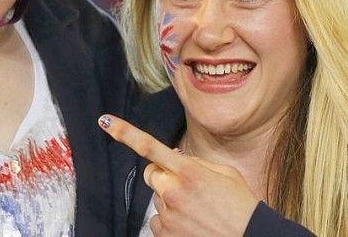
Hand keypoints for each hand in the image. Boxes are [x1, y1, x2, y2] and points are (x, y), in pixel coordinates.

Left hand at [99, 114, 258, 235]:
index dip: (125, 132)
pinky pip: (157, 223)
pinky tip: (191, 225)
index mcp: (189, 171)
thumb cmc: (242, 207)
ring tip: (197, 211)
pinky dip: (170, 223)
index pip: (149, 146)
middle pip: (151, 174)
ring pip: (157, 200)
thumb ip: (195, 163)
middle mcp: (173, 192)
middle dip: (163, 175)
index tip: (105, 122)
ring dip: (170, 201)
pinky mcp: (166, 236)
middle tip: (186, 186)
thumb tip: (175, 157)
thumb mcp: (225, 174)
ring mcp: (168, 216)